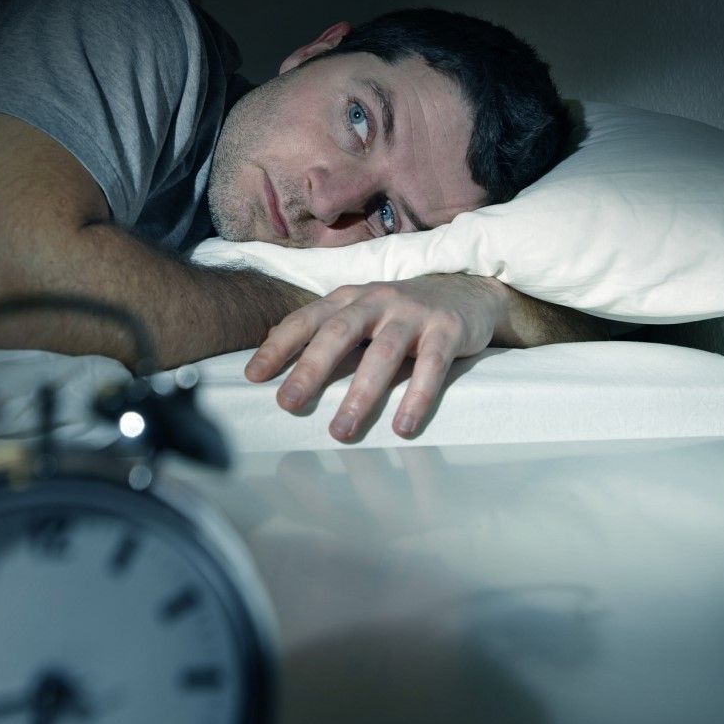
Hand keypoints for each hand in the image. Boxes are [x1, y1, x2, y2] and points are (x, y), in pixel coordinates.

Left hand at [244, 274, 507, 439]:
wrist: (470, 291)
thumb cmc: (402, 311)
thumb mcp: (360, 311)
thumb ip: (322, 327)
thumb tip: (270, 348)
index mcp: (348, 298)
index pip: (306, 319)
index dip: (278, 346)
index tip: (253, 376)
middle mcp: (376, 300)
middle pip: (338, 334)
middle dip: (310, 369)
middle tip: (288, 403)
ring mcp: (413, 313)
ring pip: (382, 354)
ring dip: (360, 395)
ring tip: (341, 431)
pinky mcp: (448, 329)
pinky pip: (431, 366)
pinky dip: (417, 397)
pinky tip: (403, 427)